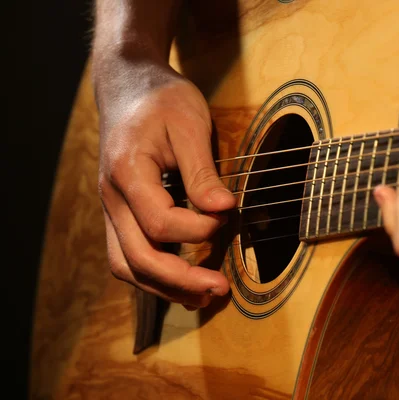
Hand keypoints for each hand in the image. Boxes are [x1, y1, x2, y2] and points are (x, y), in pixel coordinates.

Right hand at [95, 59, 234, 309]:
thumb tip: (224, 210)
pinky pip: (129, 254)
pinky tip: (183, 280)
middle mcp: (112, 197)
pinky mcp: (121, 213)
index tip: (229, 216)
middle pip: (137, 257)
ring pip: (127, 264)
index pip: (160, 221)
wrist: (129, 87)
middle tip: (220, 289)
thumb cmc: (162, 100)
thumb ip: (203, 171)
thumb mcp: (189, 124)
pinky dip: (155, 273)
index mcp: (127, 172)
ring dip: (164, 286)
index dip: (199, 228)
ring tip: (202, 296)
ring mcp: (112, 208)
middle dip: (180, 279)